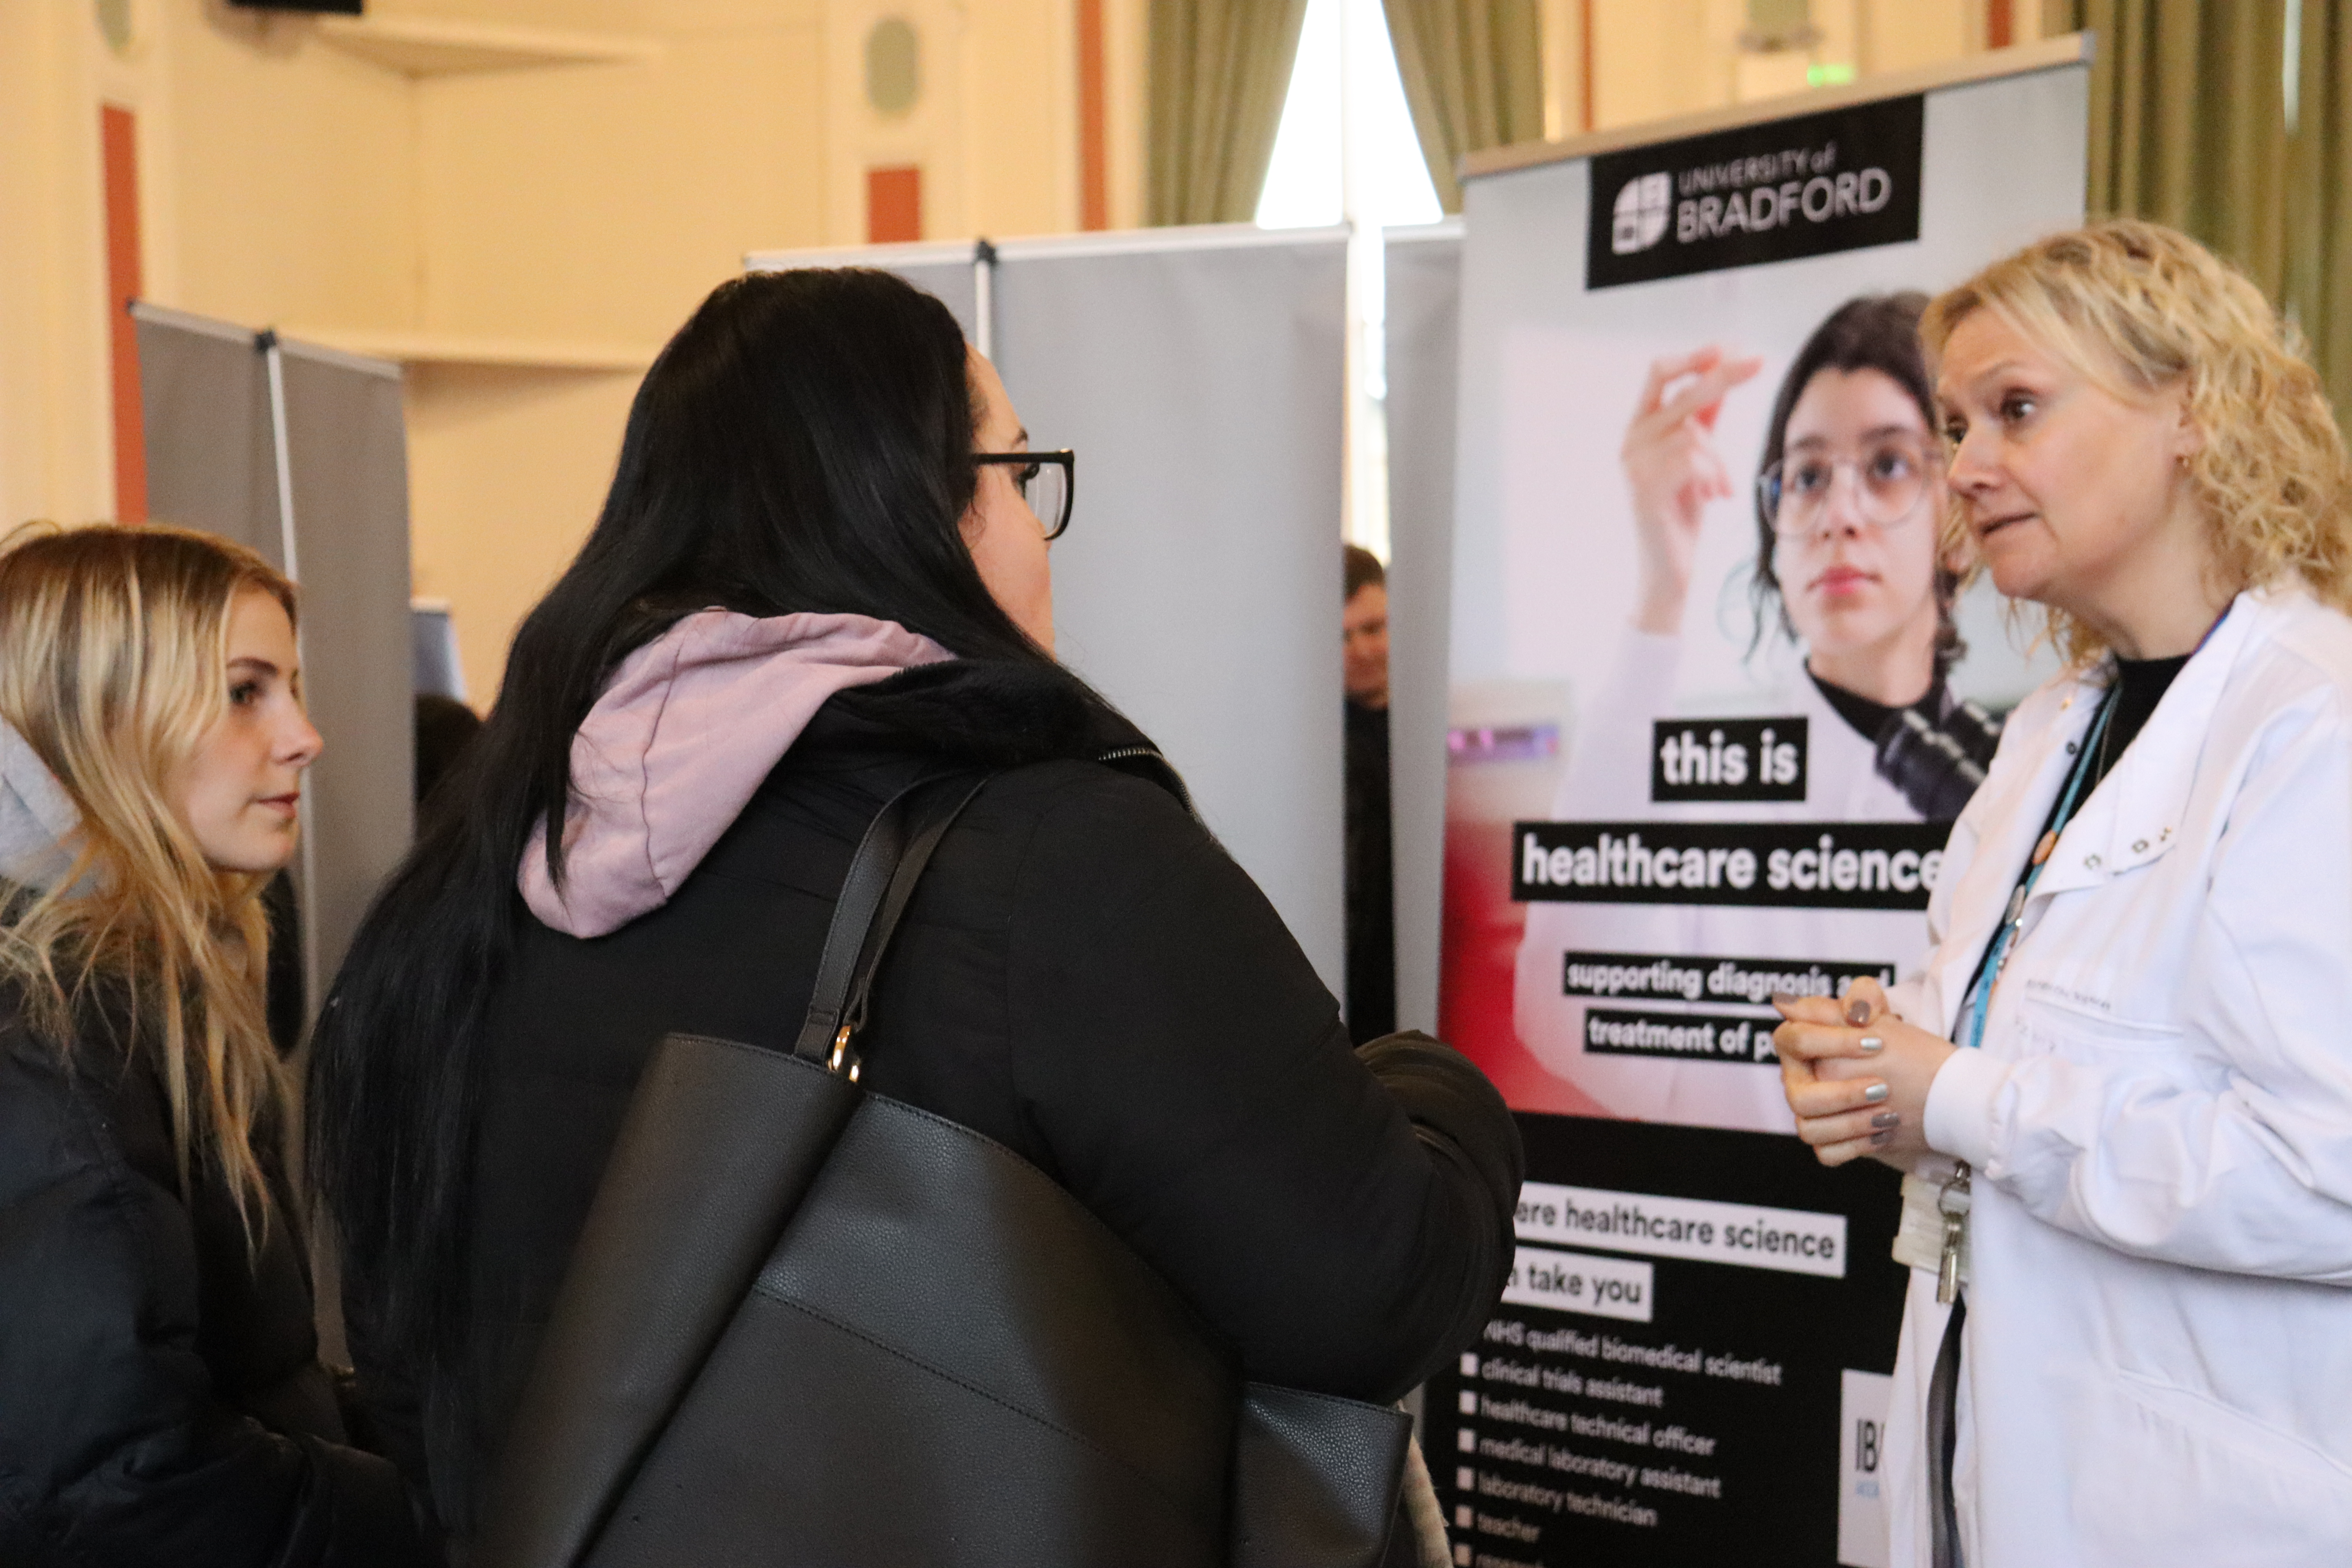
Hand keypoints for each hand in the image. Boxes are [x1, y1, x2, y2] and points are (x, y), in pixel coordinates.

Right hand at [1621, 347, 1763, 634]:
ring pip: (1694, 433)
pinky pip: (1693, 460)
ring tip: (1720, 489)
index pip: (1660, 373)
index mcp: (1640, 427)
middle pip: (1681, 391)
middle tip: (1759, 363)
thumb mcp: (1698, 458)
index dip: (1694, 356)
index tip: (1730, 347)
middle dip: (1723, 376)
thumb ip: (1704, 419)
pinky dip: (1714, 477)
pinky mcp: (1644, 486)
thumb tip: (1722, 373)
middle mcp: (1631, 440)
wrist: (1669, 569)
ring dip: (1720, 461)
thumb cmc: (1683, 513)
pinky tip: (1714, 499)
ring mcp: (1633, 462)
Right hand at [1772, 977, 1955, 1167]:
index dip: (1832, 1041)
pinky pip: (1828, 1154)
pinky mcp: (1829, 1141)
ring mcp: (1810, 1114)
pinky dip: (1856, 1146)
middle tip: (1882, 1088)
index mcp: (1799, 1045)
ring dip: (1852, 1124)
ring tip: (1888, 1114)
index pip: (1793, 1039)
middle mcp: (1797, 1081)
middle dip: (1842, 1094)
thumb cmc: (1891, 1043)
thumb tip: (1852, 1010)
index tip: (1876, 1042)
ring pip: (1809, 1130)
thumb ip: (1863, 996)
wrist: (1918, 1082)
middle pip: (1797, 1096)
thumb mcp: (1879, 1011)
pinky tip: (1884, 1133)